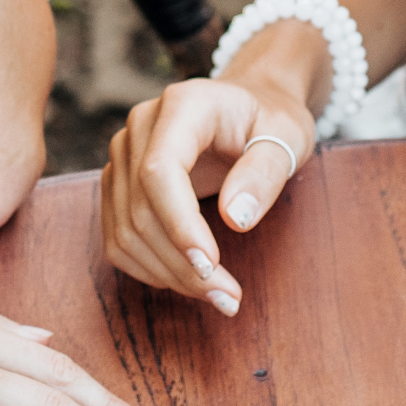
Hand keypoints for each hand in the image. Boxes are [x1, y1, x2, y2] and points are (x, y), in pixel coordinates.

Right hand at [99, 73, 315, 316]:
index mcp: (182, 106)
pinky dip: (150, 269)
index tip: (212, 264)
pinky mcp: (118, 184)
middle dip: (182, 264)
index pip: (159, 170)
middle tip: (230, 299)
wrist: (249, 107)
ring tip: (219, 296)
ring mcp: (123, 156)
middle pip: (140, 209)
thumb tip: (235, 218)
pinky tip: (188, 280)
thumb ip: (264, 172)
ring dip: (168, 275)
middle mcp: (140, 128)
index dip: (179, 224)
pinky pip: (118, 239)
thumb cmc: (271, 120)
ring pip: (125, 231)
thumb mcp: (288, 137)